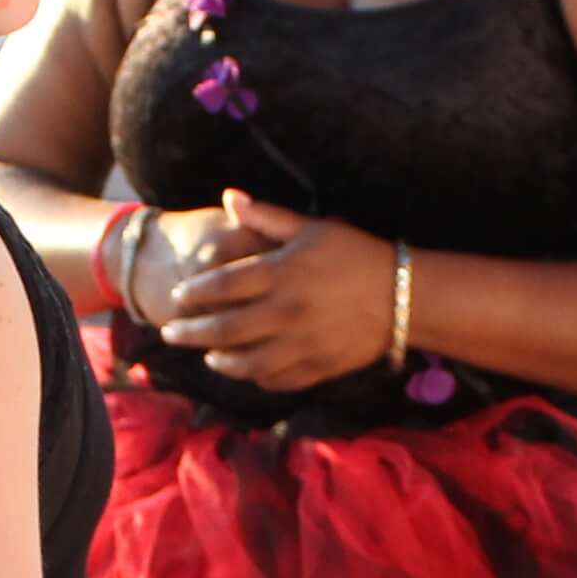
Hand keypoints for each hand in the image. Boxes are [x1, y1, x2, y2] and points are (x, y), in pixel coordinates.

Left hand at [157, 195, 404, 390]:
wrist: (406, 294)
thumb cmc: (357, 254)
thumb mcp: (313, 229)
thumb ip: (267, 217)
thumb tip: (230, 197)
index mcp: (282, 274)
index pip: (222, 286)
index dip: (195, 294)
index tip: (179, 298)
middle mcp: (286, 312)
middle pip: (224, 329)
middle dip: (191, 333)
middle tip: (171, 333)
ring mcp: (301, 345)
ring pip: (246, 362)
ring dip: (220, 360)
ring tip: (208, 356)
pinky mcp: (318, 367)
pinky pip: (278, 380)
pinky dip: (257, 378)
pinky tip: (247, 372)